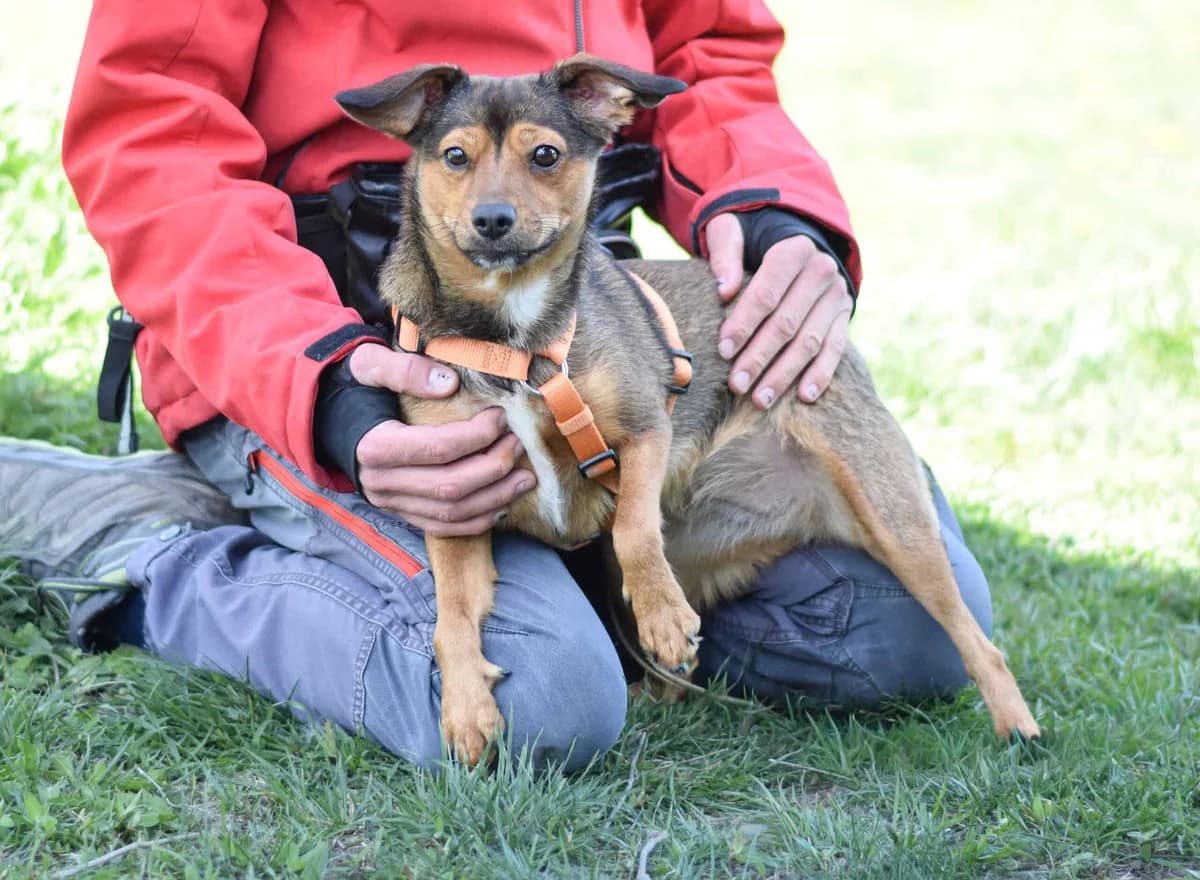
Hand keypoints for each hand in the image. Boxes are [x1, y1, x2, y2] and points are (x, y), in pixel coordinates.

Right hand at [347, 345, 535, 536]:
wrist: (330, 419)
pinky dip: (477, 521)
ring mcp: (392, 503)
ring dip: (495, 498)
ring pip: (451, 512)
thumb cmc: (354, 388)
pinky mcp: (402, 513)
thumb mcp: (368, 364)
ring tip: (525, 477)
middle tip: (518, 445)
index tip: (500, 417)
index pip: (437, 449)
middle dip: (493, 467)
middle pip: (450, 486)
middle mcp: (382, 482)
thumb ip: (404, 369)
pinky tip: (503, 505)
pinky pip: (443, 527)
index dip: (476, 436)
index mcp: (375, 446)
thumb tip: (448, 383)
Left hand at [706, 212, 853, 407]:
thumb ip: (726, 251)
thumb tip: (724, 289)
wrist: (793, 242)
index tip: (723, 351)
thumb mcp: (733, 230)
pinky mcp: (843, 317)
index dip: (744, 323)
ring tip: (760, 400)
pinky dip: (821, 374)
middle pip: (787, 323)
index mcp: (794, 250)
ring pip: (809, 342)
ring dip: (784, 374)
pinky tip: (803, 396)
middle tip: (736, 385)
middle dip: (759, 357)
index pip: (767, 293)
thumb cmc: (751, 240)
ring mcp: (836, 296)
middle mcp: (821, 272)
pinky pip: (835, 349)